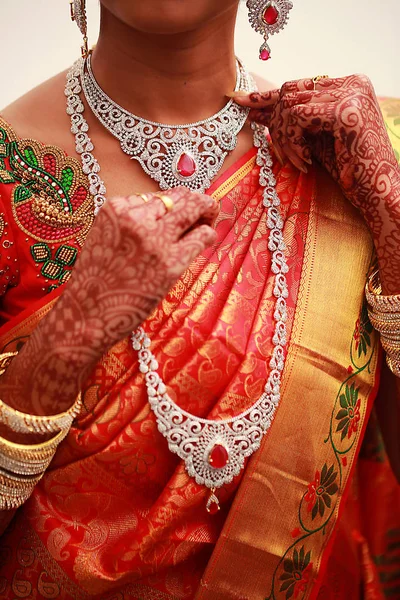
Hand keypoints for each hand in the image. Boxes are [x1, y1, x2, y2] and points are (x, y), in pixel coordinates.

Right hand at [68, 187, 217, 349]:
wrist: (87, 315)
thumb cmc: (97, 281)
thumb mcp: (105, 236)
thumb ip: (132, 221)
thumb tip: (167, 212)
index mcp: (116, 209)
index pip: (158, 195)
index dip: (175, 202)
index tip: (180, 213)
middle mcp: (136, 219)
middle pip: (180, 196)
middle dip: (197, 201)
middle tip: (205, 211)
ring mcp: (154, 241)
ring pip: (194, 208)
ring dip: (207, 212)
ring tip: (208, 223)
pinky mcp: (170, 264)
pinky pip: (202, 236)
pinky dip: (208, 235)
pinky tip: (206, 241)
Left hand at [233, 76, 399, 292]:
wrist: (378, 192)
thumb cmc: (350, 171)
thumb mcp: (315, 140)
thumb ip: (292, 122)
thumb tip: (256, 110)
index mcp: (349, 86)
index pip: (299, 84)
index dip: (269, 96)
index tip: (242, 102)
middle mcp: (352, 83)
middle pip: (290, 91)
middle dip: (274, 122)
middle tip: (276, 151)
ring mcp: (351, 94)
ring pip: (290, 104)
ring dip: (285, 139)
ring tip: (299, 162)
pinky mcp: (345, 112)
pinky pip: (297, 117)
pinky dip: (293, 142)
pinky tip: (306, 161)